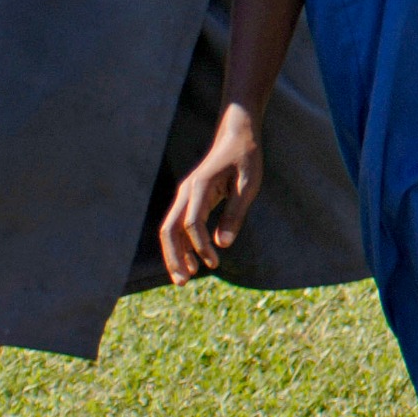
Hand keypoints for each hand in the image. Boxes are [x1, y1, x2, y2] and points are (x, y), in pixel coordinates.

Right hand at [161, 112, 263, 282]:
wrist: (237, 134)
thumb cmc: (246, 157)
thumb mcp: (248, 184)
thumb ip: (235, 213)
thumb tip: (223, 244)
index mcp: (199, 187)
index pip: (192, 224)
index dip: (200, 246)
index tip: (214, 262)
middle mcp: (186, 192)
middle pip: (169, 230)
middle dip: (174, 257)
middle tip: (184, 282)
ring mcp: (185, 195)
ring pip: (169, 229)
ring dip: (175, 254)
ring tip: (185, 278)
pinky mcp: (189, 199)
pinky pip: (178, 224)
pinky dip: (181, 244)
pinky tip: (191, 260)